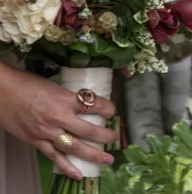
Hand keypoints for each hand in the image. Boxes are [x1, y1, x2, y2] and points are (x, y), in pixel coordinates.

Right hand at [0, 64, 118, 177]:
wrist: (3, 92)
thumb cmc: (27, 84)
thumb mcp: (55, 87)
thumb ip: (68, 97)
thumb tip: (82, 103)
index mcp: (66, 99)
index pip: (95, 105)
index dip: (107, 108)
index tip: (112, 111)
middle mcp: (59, 117)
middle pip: (89, 130)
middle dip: (105, 136)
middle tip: (115, 138)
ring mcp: (47, 131)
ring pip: (74, 146)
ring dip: (92, 154)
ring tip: (107, 160)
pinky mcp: (36, 141)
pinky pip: (54, 156)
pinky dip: (67, 166)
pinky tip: (78, 174)